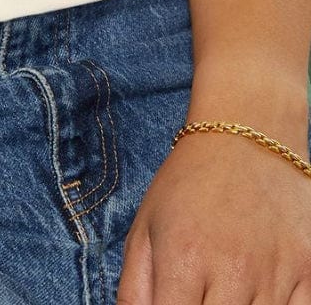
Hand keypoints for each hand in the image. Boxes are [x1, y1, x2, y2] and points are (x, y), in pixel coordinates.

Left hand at [116, 129, 310, 302]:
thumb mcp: (144, 228)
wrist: (244, 139)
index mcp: (183, 258)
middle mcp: (232, 269)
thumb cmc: (187, 185)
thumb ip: (134, 289)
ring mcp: (276, 272)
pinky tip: (257, 294)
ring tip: (223, 289)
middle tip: (199, 295)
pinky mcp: (310, 269)